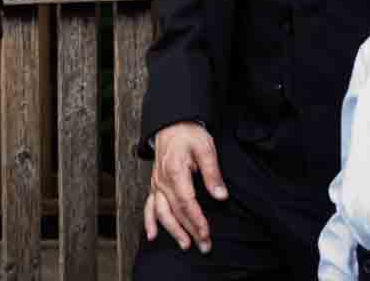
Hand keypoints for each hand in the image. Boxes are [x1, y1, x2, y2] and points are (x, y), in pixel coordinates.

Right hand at [144, 122, 225, 252]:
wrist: (171, 124)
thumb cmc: (188, 134)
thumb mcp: (205, 148)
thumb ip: (212, 173)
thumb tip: (220, 195)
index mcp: (175, 171)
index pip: (186, 201)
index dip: (196, 219)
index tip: (206, 233)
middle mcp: (162, 179)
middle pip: (175, 210)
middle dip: (189, 230)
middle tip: (204, 246)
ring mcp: (156, 183)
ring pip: (161, 211)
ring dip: (172, 229)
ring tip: (184, 244)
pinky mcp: (155, 184)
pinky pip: (148, 205)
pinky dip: (149, 220)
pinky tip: (152, 234)